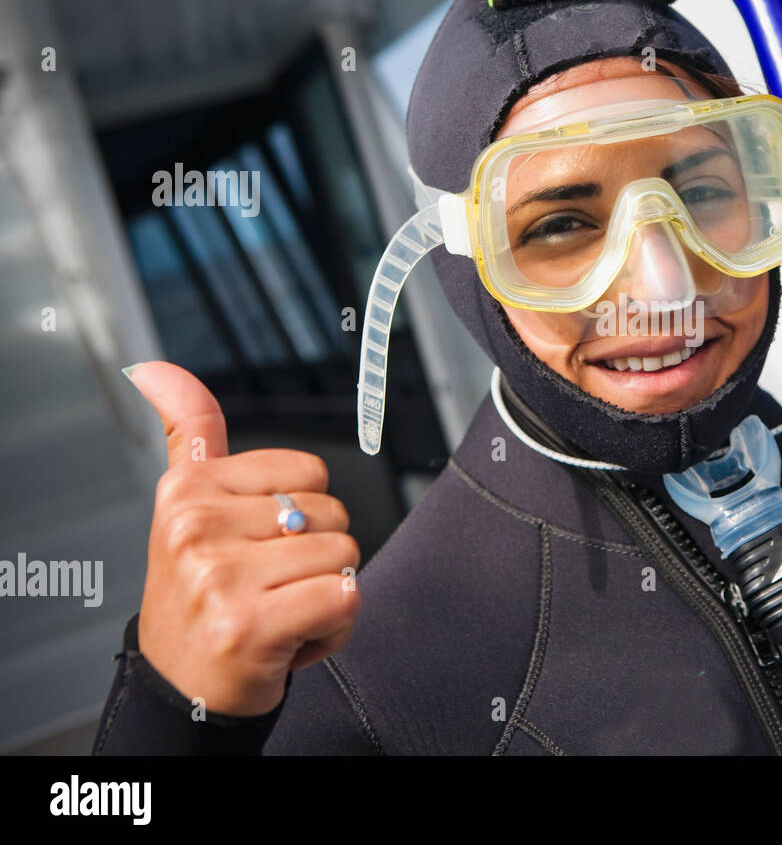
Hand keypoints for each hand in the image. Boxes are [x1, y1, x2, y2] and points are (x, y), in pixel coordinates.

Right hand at [126, 362, 360, 715]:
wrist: (183, 690)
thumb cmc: (201, 596)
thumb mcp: (187, 509)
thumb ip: (190, 434)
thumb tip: (158, 369)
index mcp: (187, 490)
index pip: (311, 472)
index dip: (303, 515)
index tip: (254, 547)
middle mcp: (195, 527)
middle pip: (333, 514)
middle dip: (315, 559)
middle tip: (265, 590)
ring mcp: (219, 576)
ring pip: (343, 556)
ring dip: (325, 596)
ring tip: (276, 615)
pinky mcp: (249, 624)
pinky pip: (345, 599)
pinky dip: (334, 628)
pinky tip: (291, 642)